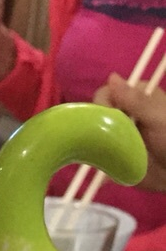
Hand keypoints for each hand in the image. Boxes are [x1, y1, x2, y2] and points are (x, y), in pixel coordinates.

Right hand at [96, 72, 165, 190]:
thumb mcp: (157, 116)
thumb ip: (135, 99)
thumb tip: (111, 76)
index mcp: (134, 99)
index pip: (105, 95)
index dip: (102, 106)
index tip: (109, 120)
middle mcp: (123, 116)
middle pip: (96, 117)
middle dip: (97, 130)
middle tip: (112, 142)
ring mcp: (117, 138)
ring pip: (94, 139)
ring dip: (94, 150)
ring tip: (106, 160)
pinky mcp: (114, 158)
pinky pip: (98, 161)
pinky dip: (98, 168)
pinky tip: (104, 174)